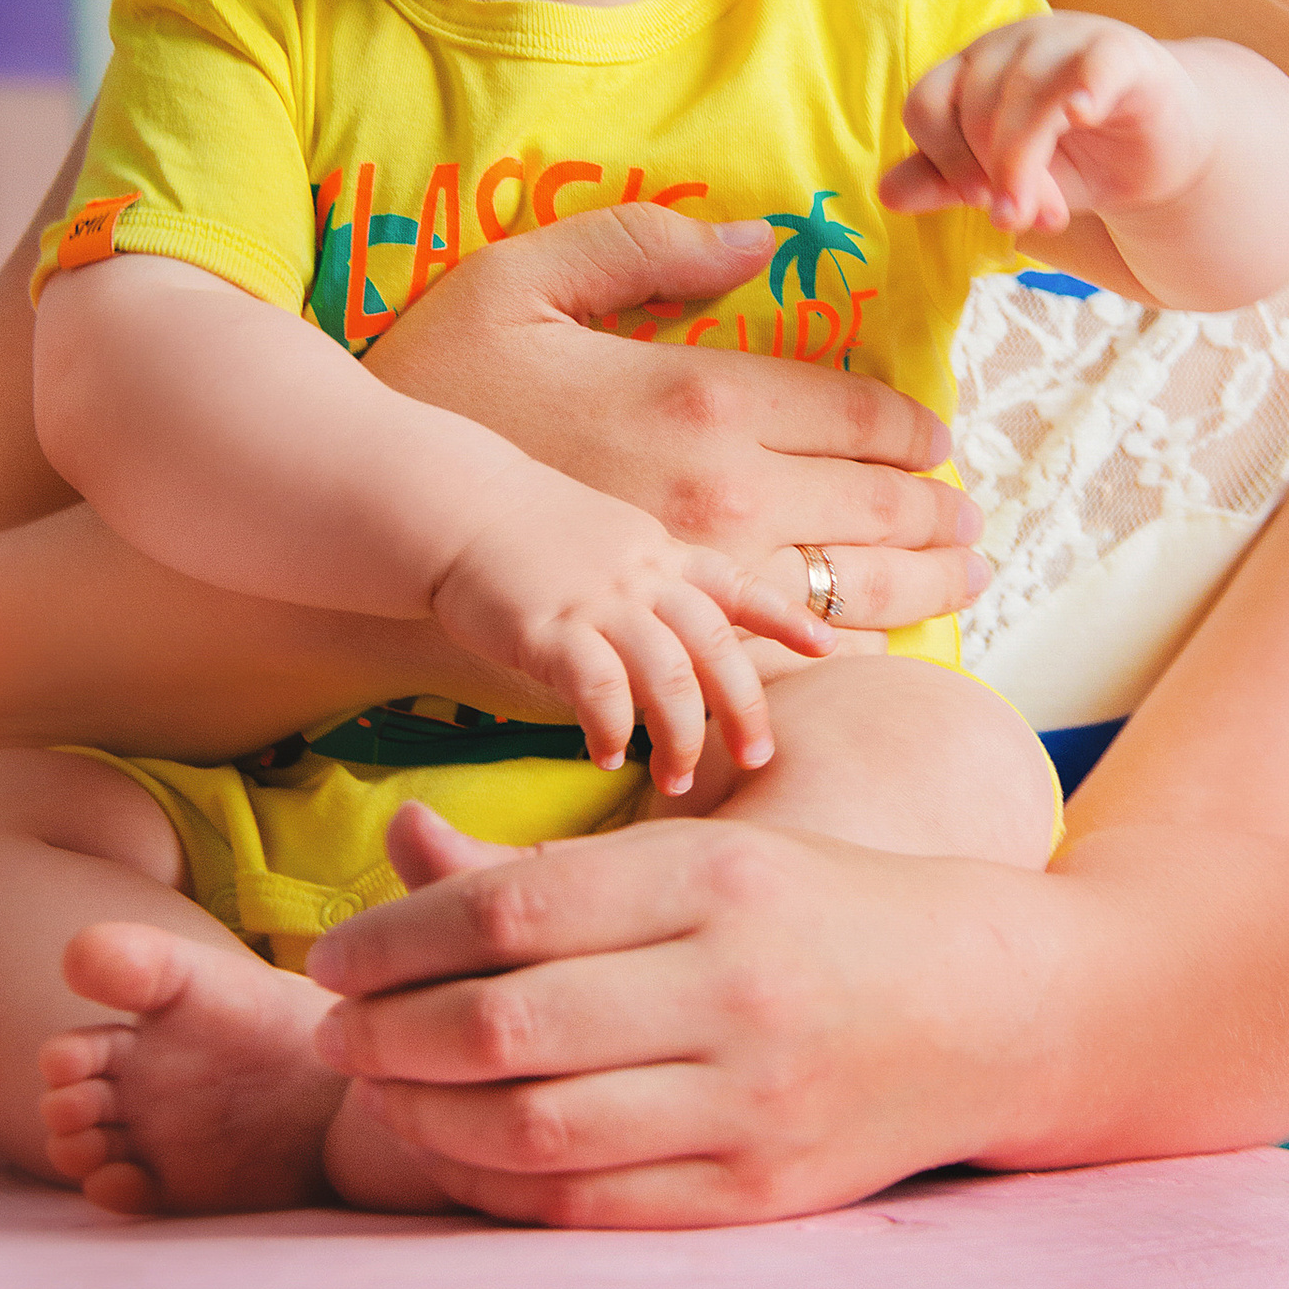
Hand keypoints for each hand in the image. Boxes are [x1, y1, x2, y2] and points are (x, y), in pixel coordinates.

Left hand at [302, 800, 1058, 1223]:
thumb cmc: (820, 915)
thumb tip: (399, 844)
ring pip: (535, 1125)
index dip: (395, 937)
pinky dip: (495, 1187)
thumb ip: (554, 869)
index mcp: (718, 880)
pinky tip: (453, 1154)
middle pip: (506, 1022)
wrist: (994, 1008)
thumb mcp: (707, 854)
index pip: (510, 910)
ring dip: (423, 1117)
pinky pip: (590, 1207)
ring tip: (377, 1094)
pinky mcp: (761, 1195)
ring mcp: (753, 1102)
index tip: (334, 957)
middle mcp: (737, 989)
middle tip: (330, 1033)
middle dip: (386, 1033)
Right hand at [363, 200, 989, 629]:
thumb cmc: (442, 380)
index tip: (935, 445)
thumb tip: (762, 243)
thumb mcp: (529, 278)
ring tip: (954, 583)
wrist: (378, 507)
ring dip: (922, 590)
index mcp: (704, 393)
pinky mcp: (669, 638)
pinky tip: (863, 649)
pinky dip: (838, 654)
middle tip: (969, 525)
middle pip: (881, 510)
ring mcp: (700, 574)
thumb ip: (649, 247)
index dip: (915, 434)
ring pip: (855, 591)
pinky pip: (783, 658)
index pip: (862, 416)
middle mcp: (724, 489)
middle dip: (941, 519)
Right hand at [428, 469, 829, 797]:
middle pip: (715, 644)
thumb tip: (693, 636)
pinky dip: (609, 727)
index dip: (786, 616)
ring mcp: (598, 600)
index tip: (828, 647)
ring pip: (667, 673)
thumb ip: (658, 582)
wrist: (459, 507)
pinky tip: (608, 757)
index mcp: (663, 553)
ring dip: (680, 734)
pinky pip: (595, 686)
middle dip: (743, 706)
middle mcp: (642, 575)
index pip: (739, 585)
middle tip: (757, 759)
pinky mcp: (548, 627)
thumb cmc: (533, 536)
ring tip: (678, 780)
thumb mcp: (614, 541)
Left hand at [883, 14, 1208, 234]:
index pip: (928, 102)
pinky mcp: (1123, 52)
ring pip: (1025, 95)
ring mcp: (1067, 39)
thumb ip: (948, 182)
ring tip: (1050, 214)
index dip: (941, 156)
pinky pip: (1093, 63)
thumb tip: (887, 194)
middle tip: (1025, 221)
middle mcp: (1011, 44)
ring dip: (1030, 165)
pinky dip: (1083, 86)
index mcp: (973, 69)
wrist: (1160, 152)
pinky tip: (1082, 114)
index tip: (974, 202)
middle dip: (996, 174)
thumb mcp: (1005, 178)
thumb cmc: (1075, 160)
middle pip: (976, 106)